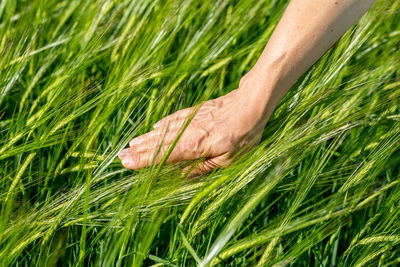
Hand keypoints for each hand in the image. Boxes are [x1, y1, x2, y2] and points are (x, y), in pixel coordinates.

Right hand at [118, 84, 268, 176]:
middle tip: (120, 156)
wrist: (251, 103)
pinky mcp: (195, 111)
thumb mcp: (228, 159)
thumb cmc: (244, 134)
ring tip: (131, 144)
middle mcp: (186, 132)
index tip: (126, 163)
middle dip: (138, 150)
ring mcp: (190, 120)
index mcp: (193, 146)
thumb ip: (204, 168)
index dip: (143, 161)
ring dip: (146, 138)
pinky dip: (162, 124)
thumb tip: (184, 176)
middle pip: (158, 143)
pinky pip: (174, 118)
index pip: (162, 156)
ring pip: (163, 130)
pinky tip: (155, 126)